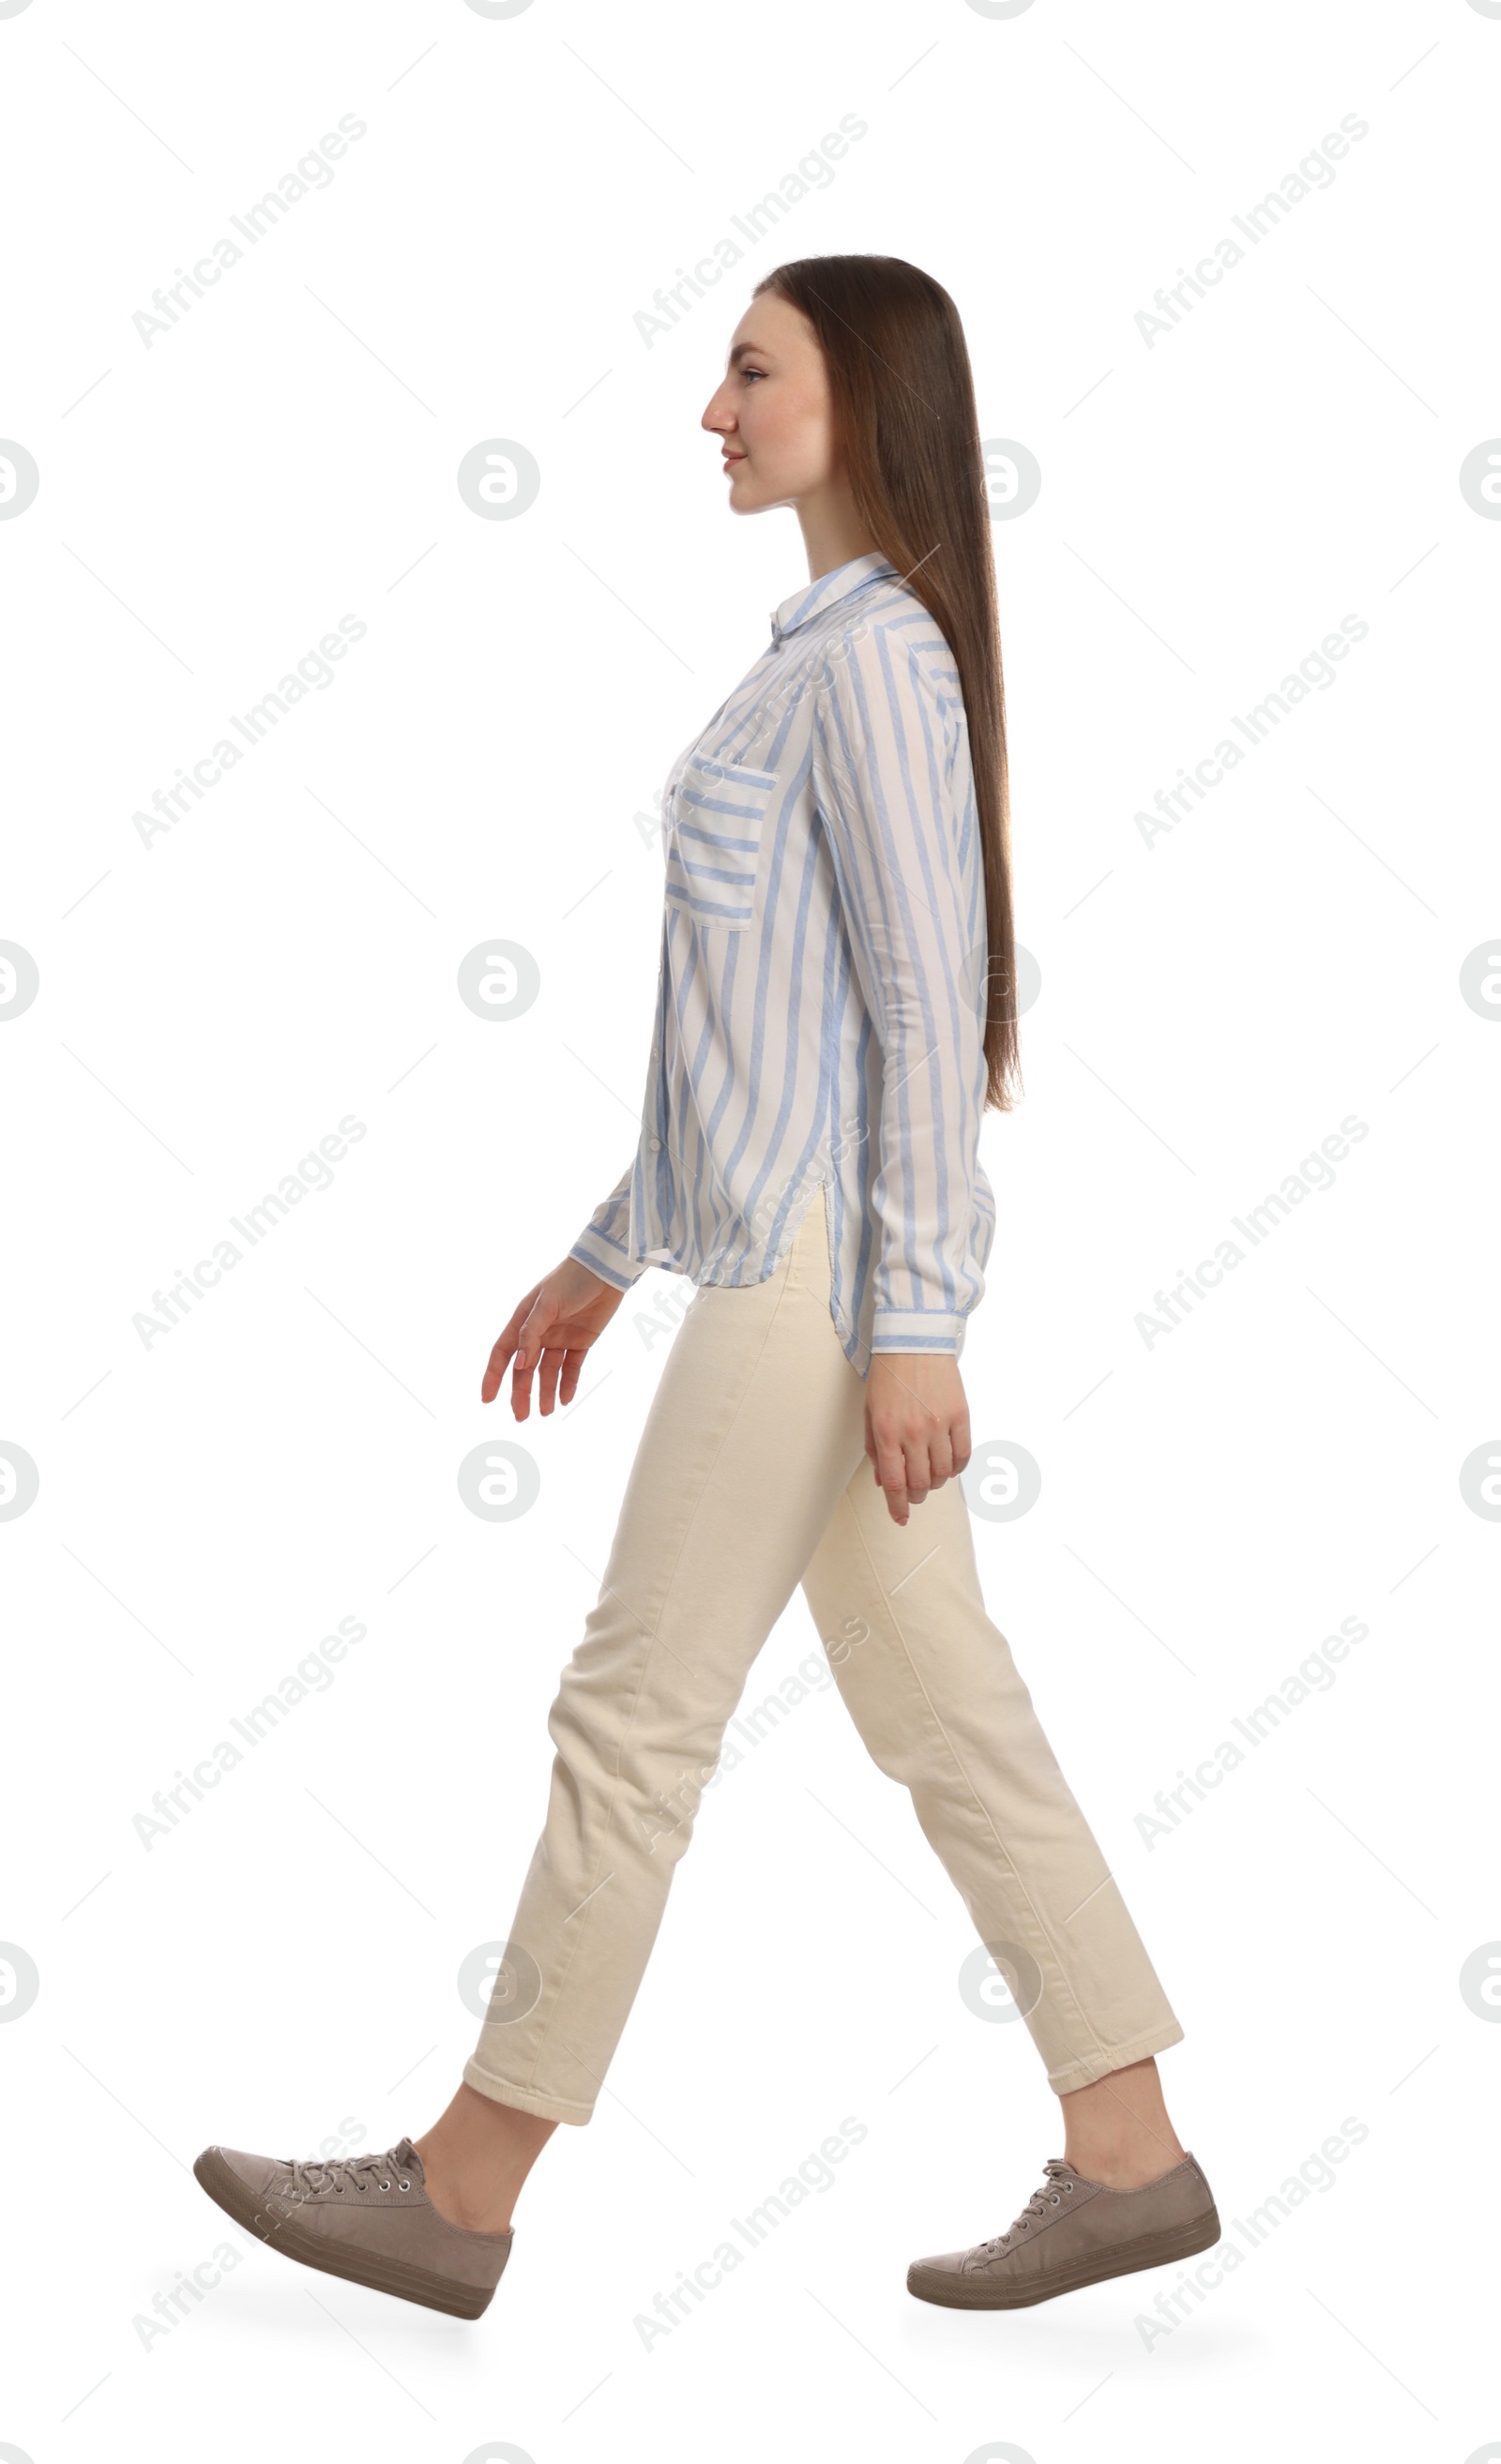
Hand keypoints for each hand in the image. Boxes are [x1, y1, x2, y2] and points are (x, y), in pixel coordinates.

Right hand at [482, 1258, 624, 1418]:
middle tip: (521, 1416)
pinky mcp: (581, 1342)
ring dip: (546, 1392)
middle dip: (521, 1392)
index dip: (493, 1375)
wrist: (604, 1271)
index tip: (487, 1399)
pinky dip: (568, 1384)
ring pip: (548, 1372)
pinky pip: (571, 1368)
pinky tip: (565, 1399)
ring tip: (546, 1412)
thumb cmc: (570, 1280)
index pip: (503, 1353)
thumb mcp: (546, 1304)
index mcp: (523, 1321)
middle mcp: (539, 1333)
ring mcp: (560, 1338)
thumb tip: (519, 1363)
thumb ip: (531, 1333)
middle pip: (525, 1369)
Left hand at [864, 1352, 970, 1526]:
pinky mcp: (961, 1414)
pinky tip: (948, 1465)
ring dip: (936, 1483)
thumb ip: (875, 1449)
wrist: (914, 1341)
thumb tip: (882, 1482)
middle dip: (916, 1496)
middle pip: (920, 1483)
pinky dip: (956, 1468)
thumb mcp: (870, 1412)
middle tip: (914, 1494)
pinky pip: (962, 1455)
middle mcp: (914, 1432)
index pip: (894, 1484)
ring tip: (930, 1476)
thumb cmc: (887, 1376)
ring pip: (943, 1474)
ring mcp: (940, 1424)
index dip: (897, 1507)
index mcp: (886, 1432)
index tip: (900, 1519)